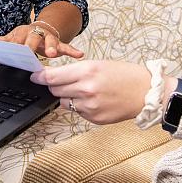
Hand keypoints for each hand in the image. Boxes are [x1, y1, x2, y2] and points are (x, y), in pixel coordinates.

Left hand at [0, 24, 83, 58]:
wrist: (41, 28)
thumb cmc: (26, 36)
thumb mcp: (14, 37)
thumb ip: (2, 41)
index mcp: (24, 33)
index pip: (19, 40)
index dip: (17, 46)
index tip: (15, 52)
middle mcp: (37, 34)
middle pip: (35, 39)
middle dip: (33, 45)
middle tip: (29, 51)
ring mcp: (48, 38)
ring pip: (51, 41)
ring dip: (53, 47)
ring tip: (54, 53)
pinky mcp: (59, 43)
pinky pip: (66, 47)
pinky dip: (73, 51)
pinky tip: (79, 54)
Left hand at [30, 60, 150, 123]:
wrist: (147, 93)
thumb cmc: (126, 75)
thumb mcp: (99, 64)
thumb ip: (77, 71)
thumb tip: (56, 77)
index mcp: (88, 70)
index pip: (53, 76)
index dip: (41, 77)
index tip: (34, 77)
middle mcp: (86, 89)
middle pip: (55, 90)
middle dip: (54, 86)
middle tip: (61, 81)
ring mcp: (90, 106)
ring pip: (65, 102)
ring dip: (68, 96)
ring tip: (85, 90)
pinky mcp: (94, 118)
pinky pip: (78, 112)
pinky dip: (81, 106)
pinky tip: (95, 100)